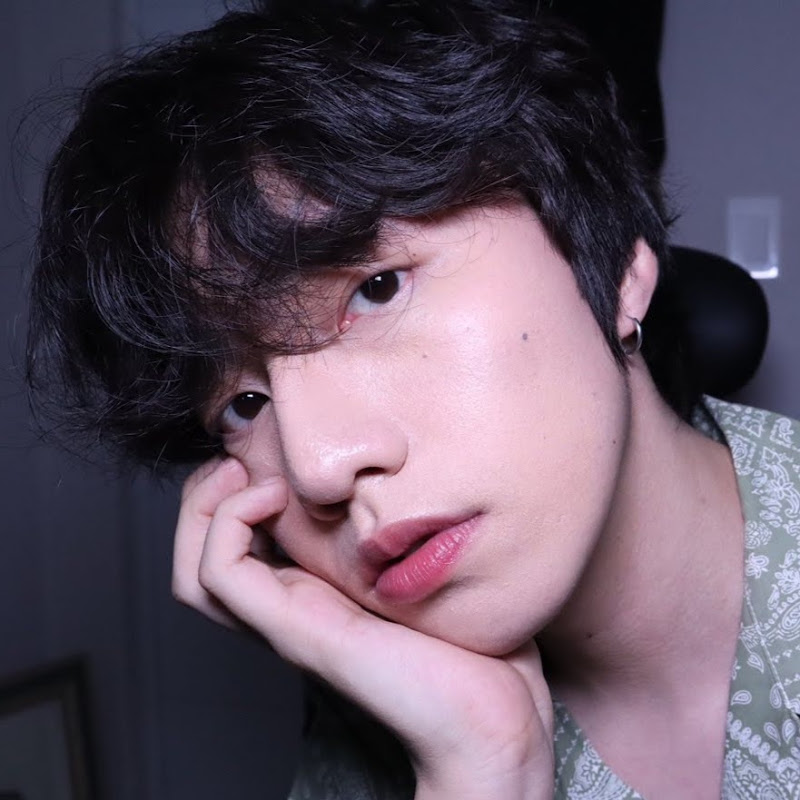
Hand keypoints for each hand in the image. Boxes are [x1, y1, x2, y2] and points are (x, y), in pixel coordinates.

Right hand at [173, 458, 554, 799]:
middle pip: (197, 560)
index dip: (230, 495)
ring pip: (194, 572)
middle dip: (203, 498)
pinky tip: (274, 497)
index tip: (266, 456)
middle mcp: (289, 609)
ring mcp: (287, 621)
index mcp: (315, 595)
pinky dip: (229, 524)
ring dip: (205, 509)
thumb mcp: (426, 566)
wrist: (489, 718)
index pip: (234, 550)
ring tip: (247, 476)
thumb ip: (401, 531)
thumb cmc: (469, 645)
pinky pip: (220, 575)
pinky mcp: (294, 628)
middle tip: (239, 461)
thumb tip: (404, 480)